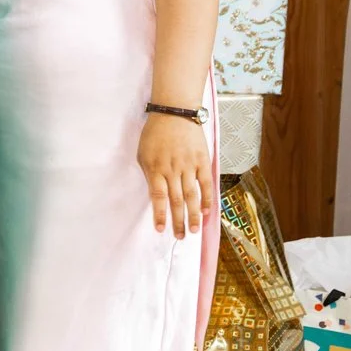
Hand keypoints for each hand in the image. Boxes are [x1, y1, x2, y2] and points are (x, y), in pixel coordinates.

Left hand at [139, 110, 214, 239]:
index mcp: (155, 168)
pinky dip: (206, 198)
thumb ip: (149, 174)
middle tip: (181, 236)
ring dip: (194, 215)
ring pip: (192, 195)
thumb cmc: (155, 134)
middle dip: (178, 221)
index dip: (159, 214)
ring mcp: (189, 166)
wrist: (175, 113)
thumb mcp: (143, 154)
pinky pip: (205, 183)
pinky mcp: (202, 161)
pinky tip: (206, 211)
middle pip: (176, 200)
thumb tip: (156, 195)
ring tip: (194, 230)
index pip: (158, 197)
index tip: (160, 229)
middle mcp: (172, 170)